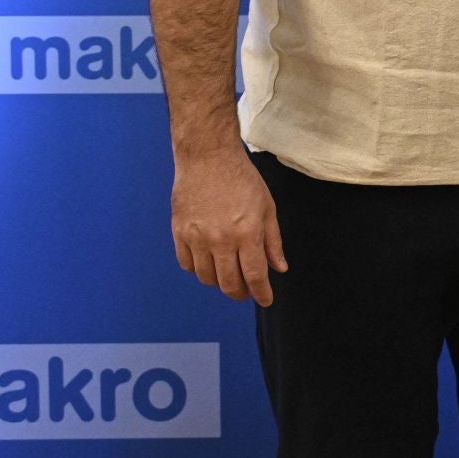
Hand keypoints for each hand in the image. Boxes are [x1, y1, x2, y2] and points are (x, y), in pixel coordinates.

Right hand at [171, 148, 287, 305]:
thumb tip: (279, 268)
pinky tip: (208, 263)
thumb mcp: (267, 207)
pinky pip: (187, 264)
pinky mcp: (179, 232)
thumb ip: (273, 241)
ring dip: (219, 282)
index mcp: (247, 232)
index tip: (266, 300)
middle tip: (247, 292)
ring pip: (206, 278)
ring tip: (229, 275)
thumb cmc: (242, 179)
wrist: (208, 157)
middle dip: (241, 293)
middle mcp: (221, 239)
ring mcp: (197, 237)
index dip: (261, 293)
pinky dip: (198, 270)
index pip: (255, 276)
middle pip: (229, 283)